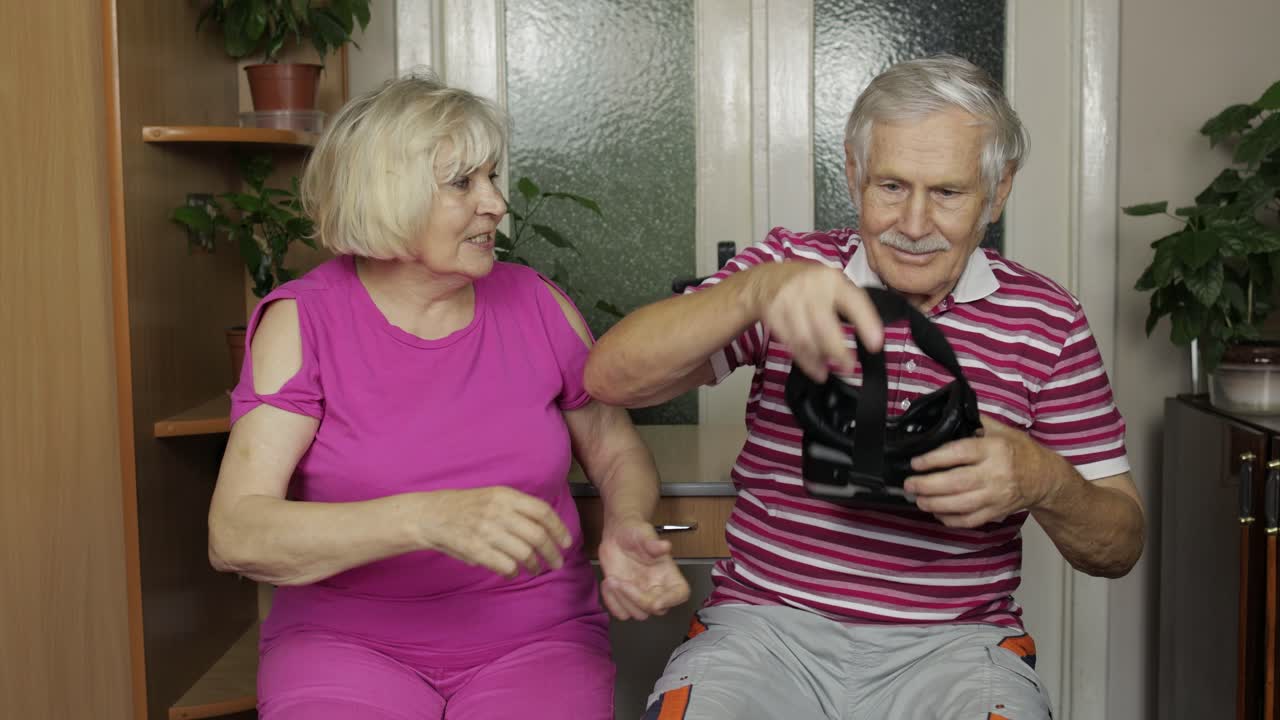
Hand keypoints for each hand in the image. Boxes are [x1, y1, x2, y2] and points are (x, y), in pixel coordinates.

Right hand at [417, 487, 572, 579]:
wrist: (430, 515)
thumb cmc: (465, 507)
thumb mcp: (493, 496)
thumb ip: (517, 509)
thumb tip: (545, 530)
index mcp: (506, 495)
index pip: (542, 511)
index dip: (559, 528)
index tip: (566, 542)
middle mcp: (498, 511)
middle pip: (538, 536)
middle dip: (552, 553)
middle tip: (556, 563)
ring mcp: (486, 530)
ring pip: (524, 554)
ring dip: (533, 566)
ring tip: (534, 569)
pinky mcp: (475, 549)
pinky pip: (505, 566)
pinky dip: (512, 573)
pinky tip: (511, 573)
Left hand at [597, 515, 689, 620]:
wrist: (616, 535)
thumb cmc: (634, 532)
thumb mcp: (643, 533)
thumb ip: (653, 542)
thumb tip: (665, 546)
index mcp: (669, 573)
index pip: (680, 593)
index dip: (671, 601)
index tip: (656, 602)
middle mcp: (658, 588)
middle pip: (657, 609)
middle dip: (637, 599)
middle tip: (620, 582)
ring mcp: (641, 595)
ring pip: (638, 614)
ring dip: (621, 600)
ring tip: (611, 580)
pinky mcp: (625, 599)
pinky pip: (621, 613)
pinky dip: (611, 602)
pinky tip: (607, 583)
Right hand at [746, 262, 883, 381]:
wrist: (767, 279)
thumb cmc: (809, 284)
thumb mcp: (832, 283)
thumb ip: (849, 303)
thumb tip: (870, 336)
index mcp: (833, 281)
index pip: (853, 301)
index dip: (866, 323)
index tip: (876, 344)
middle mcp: (811, 288)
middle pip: (824, 324)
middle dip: (838, 350)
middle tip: (849, 368)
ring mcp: (789, 301)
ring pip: (805, 338)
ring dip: (819, 359)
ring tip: (829, 372)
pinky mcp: (773, 315)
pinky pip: (791, 343)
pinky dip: (805, 361)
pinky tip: (815, 370)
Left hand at [903, 415, 1059, 528]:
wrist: (1045, 478)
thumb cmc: (1020, 451)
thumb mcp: (1002, 430)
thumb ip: (976, 422)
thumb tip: (947, 415)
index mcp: (994, 449)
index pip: (959, 453)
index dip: (934, 458)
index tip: (916, 462)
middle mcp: (994, 474)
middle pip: (956, 482)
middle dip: (927, 485)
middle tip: (909, 484)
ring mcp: (995, 496)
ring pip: (960, 504)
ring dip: (934, 504)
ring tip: (918, 499)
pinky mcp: (996, 512)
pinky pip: (969, 520)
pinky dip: (950, 519)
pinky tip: (937, 512)